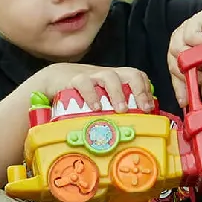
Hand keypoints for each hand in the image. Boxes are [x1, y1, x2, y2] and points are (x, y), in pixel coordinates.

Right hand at [38, 63, 153, 113]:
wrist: (53, 79)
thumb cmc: (82, 93)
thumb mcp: (101, 98)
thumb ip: (114, 107)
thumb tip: (132, 128)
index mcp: (117, 78)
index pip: (138, 77)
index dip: (146, 90)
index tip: (148, 108)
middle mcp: (107, 74)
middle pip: (130, 73)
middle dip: (139, 90)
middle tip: (141, 108)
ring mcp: (92, 75)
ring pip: (109, 77)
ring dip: (118, 94)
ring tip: (120, 110)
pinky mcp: (74, 79)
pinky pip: (85, 83)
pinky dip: (92, 95)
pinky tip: (95, 107)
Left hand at [168, 0, 201, 108]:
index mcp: (178, 55)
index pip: (173, 74)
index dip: (178, 88)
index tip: (184, 101)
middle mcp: (178, 44)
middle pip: (172, 63)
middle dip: (187, 75)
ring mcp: (184, 32)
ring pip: (178, 49)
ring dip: (195, 60)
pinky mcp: (195, 21)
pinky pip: (191, 33)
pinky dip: (200, 41)